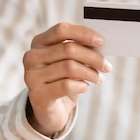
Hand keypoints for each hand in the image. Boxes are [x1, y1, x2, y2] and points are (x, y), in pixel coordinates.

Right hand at [23, 22, 111, 136]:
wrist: (51, 109)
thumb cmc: (62, 80)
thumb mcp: (70, 61)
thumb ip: (80, 50)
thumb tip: (99, 44)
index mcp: (40, 42)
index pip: (61, 30)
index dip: (84, 33)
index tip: (102, 42)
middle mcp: (32, 56)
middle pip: (69, 49)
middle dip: (93, 57)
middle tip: (107, 66)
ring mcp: (32, 76)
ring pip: (69, 67)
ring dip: (90, 73)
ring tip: (98, 78)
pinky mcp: (38, 94)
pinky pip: (66, 85)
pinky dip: (81, 86)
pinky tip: (85, 87)